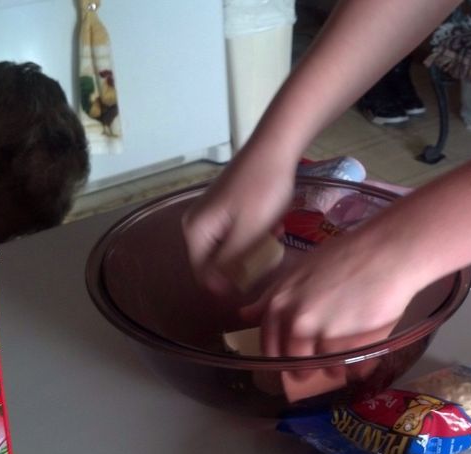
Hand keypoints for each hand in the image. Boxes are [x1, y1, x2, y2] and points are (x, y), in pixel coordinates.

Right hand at [182, 143, 297, 294]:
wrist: (274, 148)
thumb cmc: (262, 190)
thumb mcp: (248, 232)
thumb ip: (230, 263)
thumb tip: (215, 289)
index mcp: (196, 232)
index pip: (204, 275)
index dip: (229, 285)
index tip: (256, 283)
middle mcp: (196, 224)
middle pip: (216, 262)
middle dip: (243, 265)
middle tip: (268, 256)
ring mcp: (210, 214)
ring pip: (229, 249)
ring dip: (252, 250)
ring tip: (273, 238)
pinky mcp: (224, 207)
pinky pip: (235, 233)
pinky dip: (253, 235)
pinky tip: (273, 227)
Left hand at [242, 233, 426, 356]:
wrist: (386, 252)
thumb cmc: (346, 255)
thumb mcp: (300, 269)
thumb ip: (273, 296)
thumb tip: (246, 315)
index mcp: (279, 302)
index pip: (269, 344)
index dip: (280, 356)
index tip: (289, 361)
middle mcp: (296, 320)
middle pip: (294, 361)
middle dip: (304, 371)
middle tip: (316, 371)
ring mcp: (323, 334)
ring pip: (323, 367)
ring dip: (333, 371)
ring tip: (343, 365)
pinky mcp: (349, 344)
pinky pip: (349, 368)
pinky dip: (356, 369)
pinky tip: (361, 363)